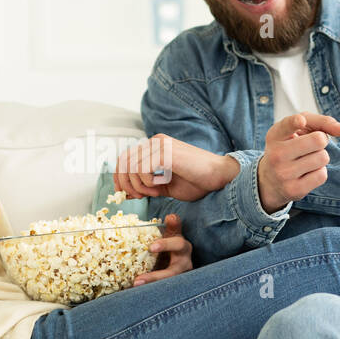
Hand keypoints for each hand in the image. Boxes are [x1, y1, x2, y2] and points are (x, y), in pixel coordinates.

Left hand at [112, 134, 239, 201]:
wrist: (219, 177)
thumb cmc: (197, 181)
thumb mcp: (165, 186)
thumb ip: (147, 186)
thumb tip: (127, 192)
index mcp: (155, 146)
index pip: (126, 157)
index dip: (120, 176)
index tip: (123, 193)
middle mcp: (155, 141)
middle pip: (125, 161)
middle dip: (126, 184)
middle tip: (139, 197)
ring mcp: (160, 145)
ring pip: (132, 167)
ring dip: (140, 186)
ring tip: (155, 192)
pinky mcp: (166, 152)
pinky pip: (143, 169)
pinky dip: (148, 183)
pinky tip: (162, 186)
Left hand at [133, 213, 192, 285]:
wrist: (178, 259)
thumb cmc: (173, 244)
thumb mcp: (173, 234)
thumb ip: (173, 226)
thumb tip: (171, 217)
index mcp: (183, 248)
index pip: (178, 245)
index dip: (165, 245)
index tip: (151, 247)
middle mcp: (184, 264)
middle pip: (172, 272)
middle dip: (156, 276)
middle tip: (137, 280)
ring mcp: (179, 277)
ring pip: (167, 285)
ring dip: (150, 287)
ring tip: (134, 286)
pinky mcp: (173, 287)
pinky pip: (161, 291)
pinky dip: (148, 292)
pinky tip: (132, 291)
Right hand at [257, 112, 339, 212]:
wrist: (270, 179)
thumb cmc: (290, 147)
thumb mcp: (299, 129)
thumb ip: (322, 122)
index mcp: (275, 135)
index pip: (287, 125)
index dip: (296, 122)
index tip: (301, 121)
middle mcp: (276, 154)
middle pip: (318, 140)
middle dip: (321, 140)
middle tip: (309, 146)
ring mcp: (283, 174)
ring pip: (323, 157)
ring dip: (320, 157)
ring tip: (305, 160)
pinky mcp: (293, 190)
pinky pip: (322, 175)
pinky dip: (319, 172)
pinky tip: (306, 173)